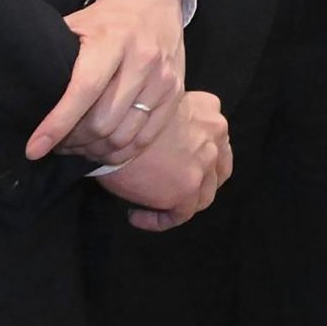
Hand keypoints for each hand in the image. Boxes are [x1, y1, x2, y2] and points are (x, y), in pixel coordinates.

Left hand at [27, 0, 189, 164]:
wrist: (155, 3)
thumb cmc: (106, 19)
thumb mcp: (77, 24)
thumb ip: (56, 56)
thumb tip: (21, 91)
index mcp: (112, 40)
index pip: (83, 90)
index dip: (56, 124)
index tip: (34, 148)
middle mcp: (143, 60)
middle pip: (102, 122)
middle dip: (73, 141)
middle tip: (57, 142)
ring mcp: (163, 79)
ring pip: (122, 136)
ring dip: (94, 150)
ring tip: (78, 146)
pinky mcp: (175, 94)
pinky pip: (145, 139)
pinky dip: (120, 152)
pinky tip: (102, 148)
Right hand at [95, 91, 233, 229]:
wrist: (110, 127)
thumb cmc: (123, 112)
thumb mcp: (159, 105)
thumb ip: (176, 122)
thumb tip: (167, 146)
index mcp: (209, 108)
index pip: (214, 138)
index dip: (199, 154)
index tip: (173, 162)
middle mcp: (215, 134)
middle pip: (216, 167)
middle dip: (199, 181)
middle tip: (171, 187)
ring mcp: (204, 163)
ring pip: (203, 195)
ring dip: (180, 203)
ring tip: (150, 205)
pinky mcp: (187, 189)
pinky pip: (180, 215)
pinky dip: (159, 220)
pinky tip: (136, 216)